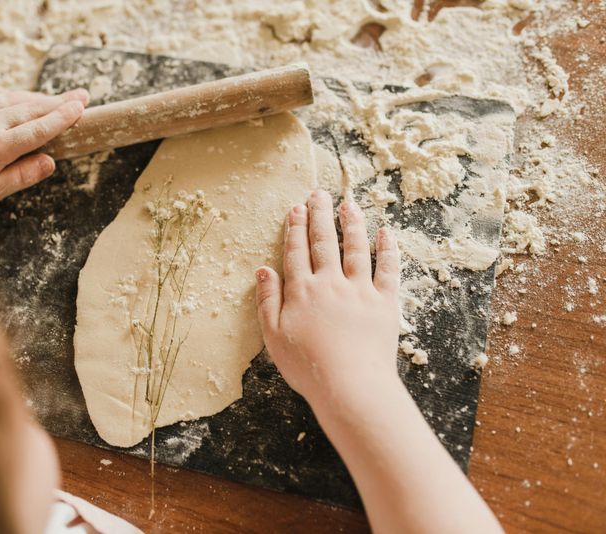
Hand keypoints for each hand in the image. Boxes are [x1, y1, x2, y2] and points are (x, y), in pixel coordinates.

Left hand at [0, 81, 88, 214]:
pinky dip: (4, 91)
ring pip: (11, 98)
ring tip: (56, 99)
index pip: (39, 129)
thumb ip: (21, 176)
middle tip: (81, 96)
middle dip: (58, 102)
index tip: (81, 108)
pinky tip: (13, 97)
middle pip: (31, 108)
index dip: (63, 118)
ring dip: (36, 98)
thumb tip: (51, 161)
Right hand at [254, 189, 400, 408]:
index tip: (296, 209)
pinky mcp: (385, 303)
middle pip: (323, 243)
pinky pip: (388, 270)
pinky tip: (386, 233)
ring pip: (355, 249)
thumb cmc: (307, 367)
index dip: (295, 228)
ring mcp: (360, 291)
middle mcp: (330, 284)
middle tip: (318, 194)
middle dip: (319, 216)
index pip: (296, 252)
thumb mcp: (274, 337)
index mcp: (302, 292)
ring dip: (351, 223)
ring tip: (348, 203)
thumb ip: (268, 301)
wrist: (350, 385)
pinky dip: (387, 249)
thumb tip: (263, 270)